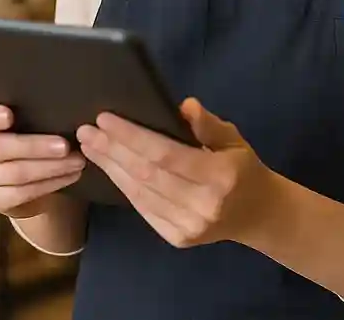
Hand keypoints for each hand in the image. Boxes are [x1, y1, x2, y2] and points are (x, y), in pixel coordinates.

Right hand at [0, 101, 86, 218]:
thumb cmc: (28, 133)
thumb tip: (58, 101)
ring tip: (77, 161)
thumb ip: (28, 108)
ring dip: (49, 167)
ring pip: (13, 173)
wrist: (29, 175)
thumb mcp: (24, 118)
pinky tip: (69, 176)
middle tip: (64, 145)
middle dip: (33, 146)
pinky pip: (20, 193)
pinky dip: (49, 184)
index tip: (8, 115)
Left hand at [76, 97, 279, 247]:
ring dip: (110, 167)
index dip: (131, 136)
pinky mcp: (178, 238)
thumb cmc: (241, 169)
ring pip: (139, 193)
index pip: (166, 153)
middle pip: (146, 173)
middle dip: (111, 150)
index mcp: (220, 175)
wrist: (258, 215)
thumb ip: (208, 124)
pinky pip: (142, 208)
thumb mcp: (233, 139)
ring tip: (89, 145)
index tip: (104, 118)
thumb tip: (184, 105)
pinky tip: (107, 167)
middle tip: (85, 130)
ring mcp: (189, 226)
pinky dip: (122, 185)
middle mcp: (204, 205)